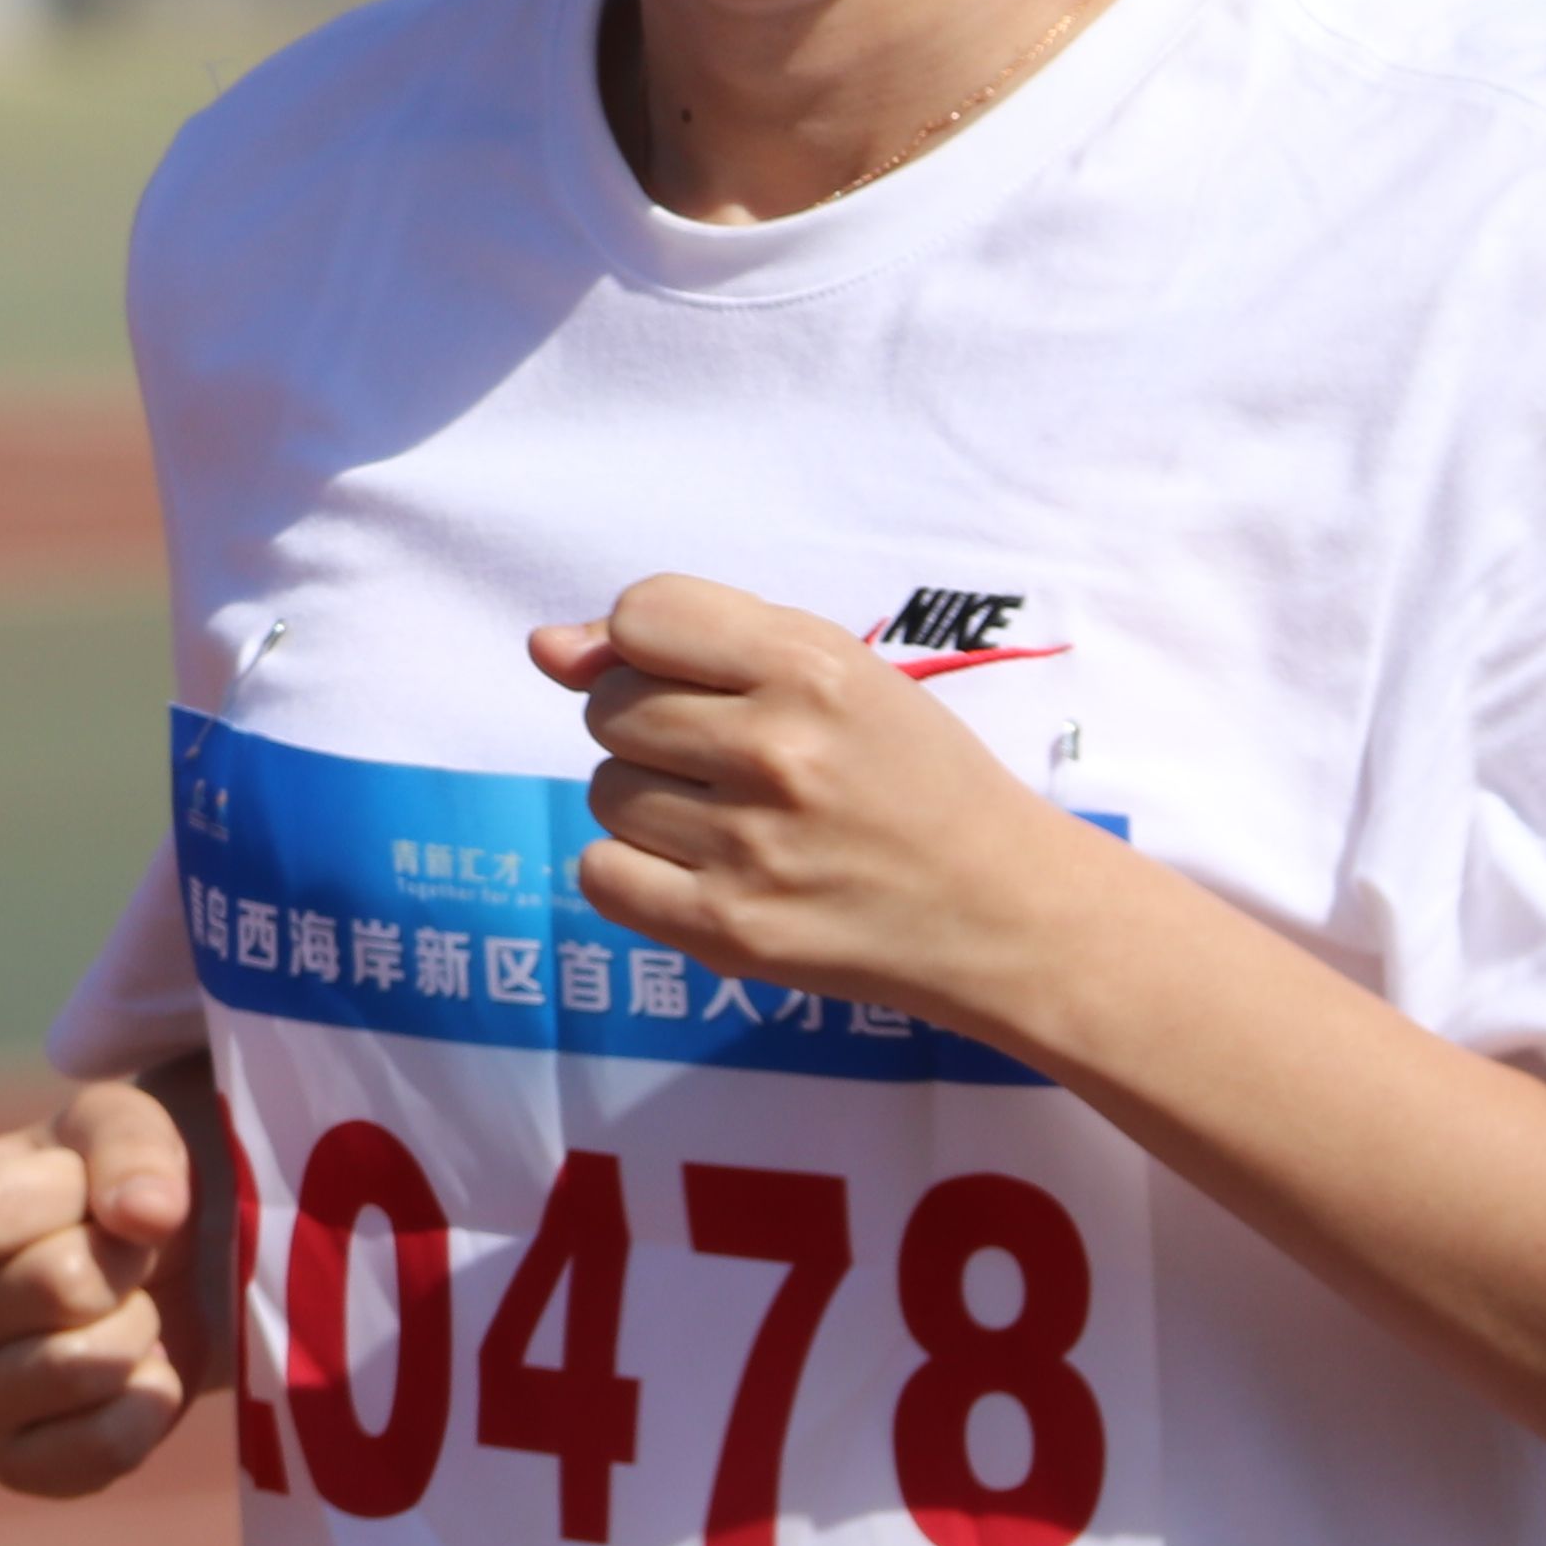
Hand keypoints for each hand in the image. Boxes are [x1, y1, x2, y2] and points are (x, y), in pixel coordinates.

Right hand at [0, 1067, 229, 1497]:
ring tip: (132, 1308)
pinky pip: (96, 1451)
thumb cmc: (113, 1181)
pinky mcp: (13, 1462)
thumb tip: (146, 1212)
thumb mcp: (121, 1123)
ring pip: (77, 1367)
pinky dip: (149, 1406)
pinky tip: (143, 1373)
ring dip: (141, 1328)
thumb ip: (129, 1146)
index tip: (85, 1187)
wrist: (160, 1263)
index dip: (65, 1192)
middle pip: (52, 1286)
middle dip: (125, 1260)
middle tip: (127, 1253)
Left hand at [531, 572, 1106, 1039]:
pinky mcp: (732, 930)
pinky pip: (600, 874)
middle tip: (733, 758)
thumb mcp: (829, 670)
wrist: (1002, 909)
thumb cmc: (907, 773)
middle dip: (649, 725)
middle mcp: (779, 750)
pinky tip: (702, 869)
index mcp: (811, 665)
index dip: (648, 645)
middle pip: (608, 707)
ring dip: (648, 801)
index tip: (699, 678)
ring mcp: (752, 846)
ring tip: (736, 818)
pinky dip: (633, 870)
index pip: (640, 615)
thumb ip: (687, 638)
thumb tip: (544, 646)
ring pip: (603, 790)